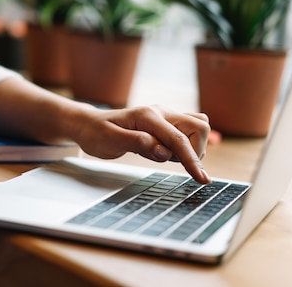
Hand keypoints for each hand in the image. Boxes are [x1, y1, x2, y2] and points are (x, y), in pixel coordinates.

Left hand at [73, 105, 210, 183]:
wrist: (89, 125)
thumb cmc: (96, 133)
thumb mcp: (109, 141)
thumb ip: (137, 144)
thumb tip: (164, 152)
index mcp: (147, 116)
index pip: (178, 139)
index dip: (192, 160)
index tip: (202, 179)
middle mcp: (161, 112)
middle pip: (199, 126)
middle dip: (194, 150)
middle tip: (168, 160)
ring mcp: (165, 116)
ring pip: (197, 128)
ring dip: (190, 148)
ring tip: (161, 154)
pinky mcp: (167, 124)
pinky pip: (190, 131)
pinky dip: (186, 146)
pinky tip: (166, 152)